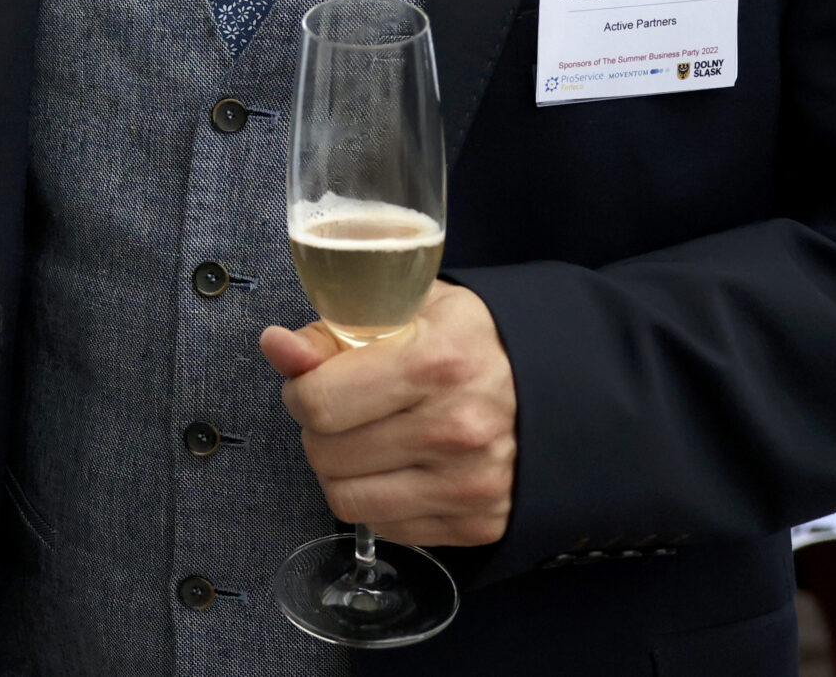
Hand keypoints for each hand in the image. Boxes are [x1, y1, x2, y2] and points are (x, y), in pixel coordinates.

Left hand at [258, 280, 516, 547]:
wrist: (560, 387)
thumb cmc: (469, 340)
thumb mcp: (408, 307)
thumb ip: (333, 329)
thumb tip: (275, 346)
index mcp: (436, 361)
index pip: (319, 402)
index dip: (300, 390)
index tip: (313, 380)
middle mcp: (456, 428)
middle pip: (325, 454)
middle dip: (319, 430)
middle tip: (346, 408)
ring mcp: (470, 483)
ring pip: (345, 499)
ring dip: (341, 470)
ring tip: (366, 438)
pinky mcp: (478, 524)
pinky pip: (384, 527)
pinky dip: (376, 500)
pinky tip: (399, 466)